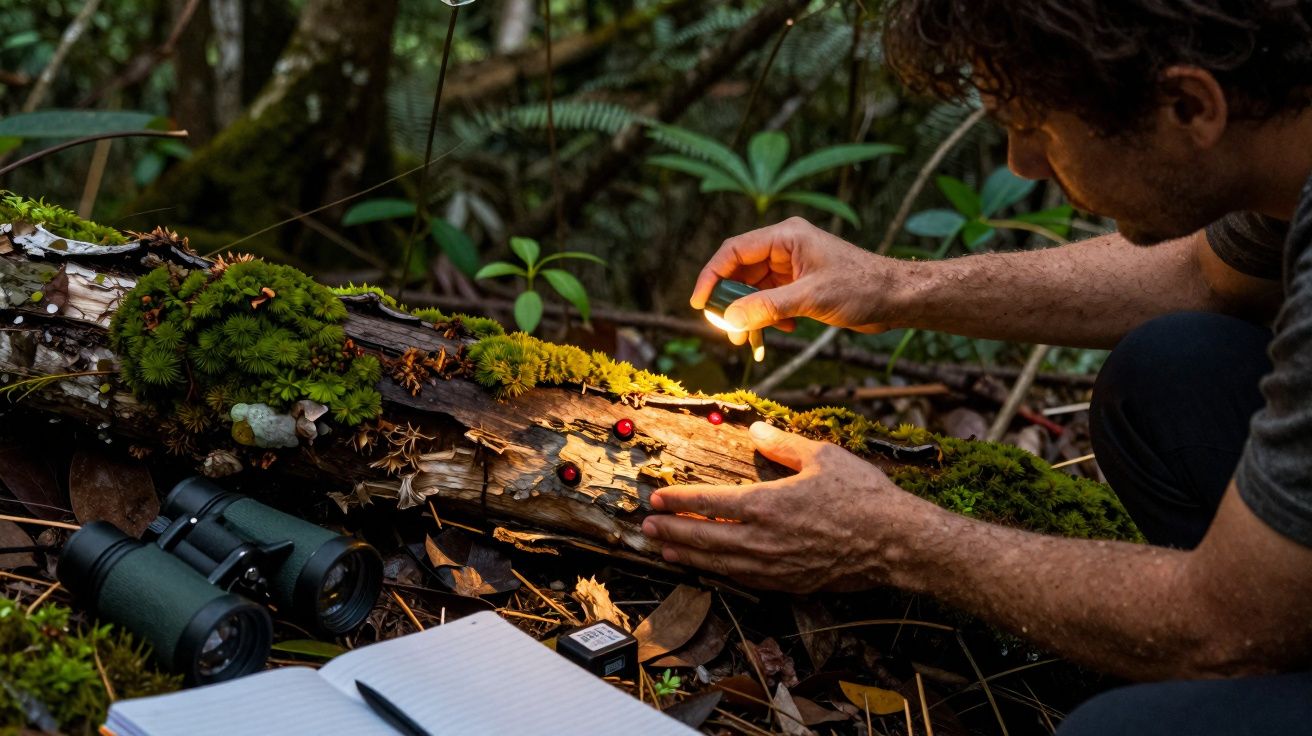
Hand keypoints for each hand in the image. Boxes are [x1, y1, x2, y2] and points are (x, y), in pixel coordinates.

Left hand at [641, 422, 929, 592]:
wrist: (896, 542)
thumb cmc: (863, 496)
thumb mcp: (823, 456)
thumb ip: (783, 443)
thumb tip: (756, 428)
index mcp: (767, 504)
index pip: (710, 502)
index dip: (679, 500)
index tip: (657, 498)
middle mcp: (764, 539)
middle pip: (705, 538)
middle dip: (672, 532)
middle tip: (647, 528)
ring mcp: (775, 566)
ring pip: (720, 564)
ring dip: (689, 557)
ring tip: (665, 552)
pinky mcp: (790, 584)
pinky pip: (744, 580)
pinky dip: (720, 574)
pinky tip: (710, 570)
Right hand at [691, 217, 901, 343]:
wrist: (897, 298)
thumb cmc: (862, 287)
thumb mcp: (810, 298)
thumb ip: (767, 307)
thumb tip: (729, 319)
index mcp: (786, 236)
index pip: (734, 251)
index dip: (711, 276)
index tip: (699, 303)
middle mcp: (785, 247)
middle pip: (740, 272)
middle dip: (731, 302)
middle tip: (726, 330)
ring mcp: (792, 266)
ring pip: (754, 290)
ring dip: (749, 314)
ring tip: (749, 339)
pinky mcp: (801, 285)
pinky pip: (771, 300)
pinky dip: (769, 317)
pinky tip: (782, 331)